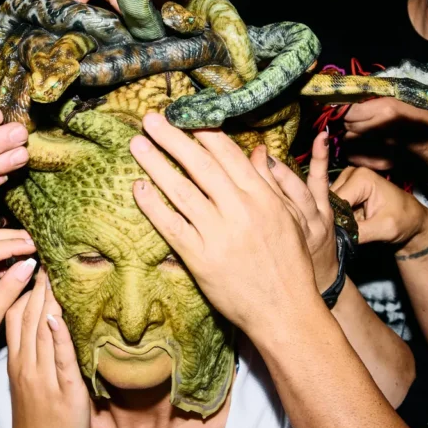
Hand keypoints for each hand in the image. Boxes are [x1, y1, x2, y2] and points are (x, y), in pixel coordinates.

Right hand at [5, 268, 90, 427]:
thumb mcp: (30, 384)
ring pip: (42, 330)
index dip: (24, 287)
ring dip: (47, 300)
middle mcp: (27, 364)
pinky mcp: (63, 391)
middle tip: (46, 253)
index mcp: (19, 361)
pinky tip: (58, 315)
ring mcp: (43, 377)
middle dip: (36, 284)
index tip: (34, 262)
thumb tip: (50, 326)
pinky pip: (61, 358)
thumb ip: (37, 355)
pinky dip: (59, 335)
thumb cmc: (39, 424)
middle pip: (28, 316)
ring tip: (52, 270)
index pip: (16, 316)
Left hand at [129, 112, 321, 340]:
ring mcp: (218, 234)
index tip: (184, 115)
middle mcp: (239, 210)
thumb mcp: (291, 217)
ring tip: (137, 144)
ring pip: (180, 190)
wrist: (285, 311)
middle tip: (151, 119)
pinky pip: (170, 226)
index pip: (227, 154)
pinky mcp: (200, 258)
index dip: (203, 132)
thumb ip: (270, 183)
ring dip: (155, 164)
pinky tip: (138, 187)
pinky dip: (152, 205)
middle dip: (173, 138)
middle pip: (199, 165)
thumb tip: (256, 152)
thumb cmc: (290, 264)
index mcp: (262, 197)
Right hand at [329, 166, 427, 246]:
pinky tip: (344, 229)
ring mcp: (346, 181)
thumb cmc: (405, 219)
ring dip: (334, 221)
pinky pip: (331, 208)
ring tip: (346, 234)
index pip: (334, 202)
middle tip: (343, 238)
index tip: (341, 238)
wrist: (413, 219)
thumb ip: (360, 232)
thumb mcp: (385, 228)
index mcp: (361, 177)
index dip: (334, 221)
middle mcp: (350, 174)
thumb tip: (335, 238)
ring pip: (327, 206)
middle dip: (334, 221)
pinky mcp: (344, 190)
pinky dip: (337, 220)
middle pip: (328, 202)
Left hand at [342, 97, 427, 170]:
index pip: (350, 110)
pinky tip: (365, 148)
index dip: (348, 110)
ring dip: (351, 138)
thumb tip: (352, 95)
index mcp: (387, 109)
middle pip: (348, 125)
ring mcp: (379, 149)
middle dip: (350, 123)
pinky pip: (352, 157)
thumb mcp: (403, 101)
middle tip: (360, 122)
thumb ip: (377, 99)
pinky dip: (354, 153)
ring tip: (364, 135)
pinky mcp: (378, 164)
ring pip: (347, 141)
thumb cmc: (421, 120)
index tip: (351, 109)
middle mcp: (380, 129)